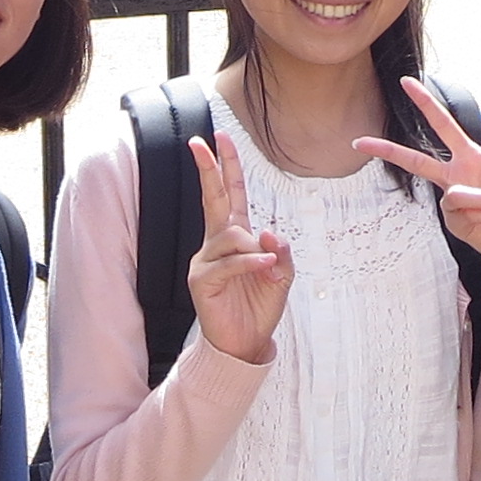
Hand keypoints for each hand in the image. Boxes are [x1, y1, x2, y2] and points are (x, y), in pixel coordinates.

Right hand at [186, 134, 296, 365]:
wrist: (245, 343)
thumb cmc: (259, 306)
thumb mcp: (281, 276)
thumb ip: (280, 252)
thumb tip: (267, 233)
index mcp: (236, 237)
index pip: (231, 194)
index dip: (227, 166)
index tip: (220, 138)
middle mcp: (217, 243)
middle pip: (212, 199)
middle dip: (209, 169)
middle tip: (199, 141)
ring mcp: (206, 261)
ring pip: (230, 237)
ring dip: (253, 250)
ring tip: (268, 269)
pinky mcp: (201, 281)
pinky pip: (228, 263)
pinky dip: (250, 263)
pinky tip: (265, 267)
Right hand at [356, 77, 480, 280]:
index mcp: (471, 156)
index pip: (443, 125)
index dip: (425, 103)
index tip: (406, 81)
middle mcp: (456, 175)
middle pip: (415, 160)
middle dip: (388, 150)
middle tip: (360, 142)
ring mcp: (452, 200)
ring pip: (457, 192)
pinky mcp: (454, 221)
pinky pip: (464, 210)